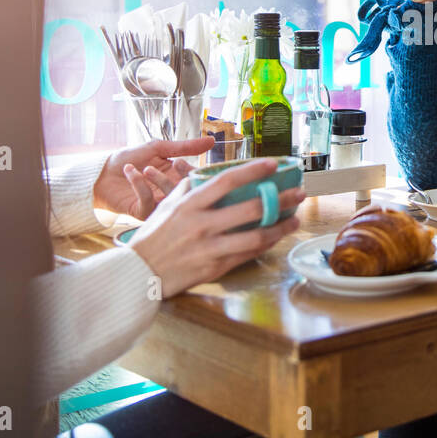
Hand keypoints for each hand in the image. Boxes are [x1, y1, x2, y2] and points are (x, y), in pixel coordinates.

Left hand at [93, 136, 214, 219]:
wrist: (102, 171)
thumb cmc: (129, 158)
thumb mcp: (159, 148)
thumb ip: (186, 147)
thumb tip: (212, 141)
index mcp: (177, 177)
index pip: (197, 178)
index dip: (193, 172)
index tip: (182, 162)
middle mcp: (171, 192)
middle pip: (188, 191)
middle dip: (182, 177)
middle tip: (175, 164)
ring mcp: (158, 204)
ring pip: (171, 198)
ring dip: (160, 181)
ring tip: (146, 168)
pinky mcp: (143, 213)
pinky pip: (148, 202)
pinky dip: (140, 185)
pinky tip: (130, 171)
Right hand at [127, 158, 305, 297]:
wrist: (138, 273)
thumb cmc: (154, 235)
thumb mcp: (167, 206)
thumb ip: (189, 187)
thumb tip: (211, 173)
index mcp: (190, 204)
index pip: (226, 181)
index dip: (253, 171)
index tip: (274, 164)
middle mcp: (202, 225)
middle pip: (250, 209)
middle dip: (280, 199)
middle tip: (298, 193)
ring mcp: (210, 248)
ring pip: (255, 236)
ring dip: (280, 227)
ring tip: (295, 220)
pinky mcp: (215, 267)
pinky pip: (247, 254)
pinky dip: (265, 245)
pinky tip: (276, 237)